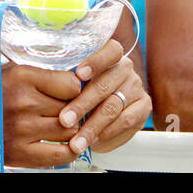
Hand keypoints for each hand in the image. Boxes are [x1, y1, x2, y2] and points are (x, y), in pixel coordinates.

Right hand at [0, 63, 80, 167]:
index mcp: (23, 77)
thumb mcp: (13, 72)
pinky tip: (68, 144)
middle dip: (74, 109)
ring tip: (64, 124)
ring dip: (71, 129)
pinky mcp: (19, 154)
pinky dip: (70, 150)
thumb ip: (43, 75)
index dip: (75, 88)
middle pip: (72, 108)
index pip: (71, 84)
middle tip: (69, 109)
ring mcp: (21, 130)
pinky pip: (60, 155)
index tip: (72, 91)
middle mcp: (23, 103)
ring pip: (68, 131)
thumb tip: (78, 79)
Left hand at [61, 38, 150, 154]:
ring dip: (92, 126)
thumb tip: (48, 88)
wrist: (108, 109)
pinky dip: (108, 134)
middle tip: (64, 120)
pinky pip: (126, 121)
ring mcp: (136, 87)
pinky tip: (95, 142)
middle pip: (104, 84)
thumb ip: (70, 81)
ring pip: (113, 106)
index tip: (78, 74)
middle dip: (82, 105)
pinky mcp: (144, 107)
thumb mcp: (77, 81)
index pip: (110, 50)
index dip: (95, 62)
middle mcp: (125, 68)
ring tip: (76, 141)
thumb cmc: (84, 90)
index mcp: (110, 55)